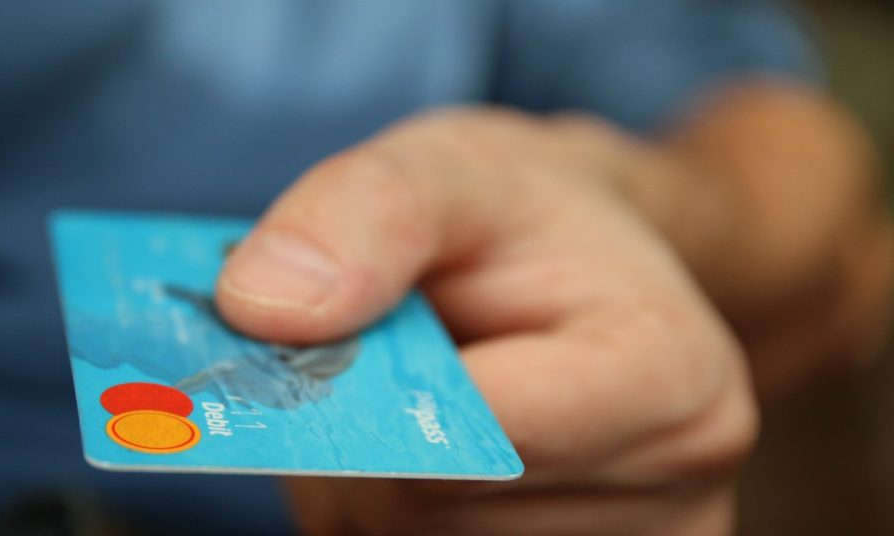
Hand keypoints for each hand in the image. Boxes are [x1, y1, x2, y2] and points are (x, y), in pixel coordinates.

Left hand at [215, 108, 756, 534]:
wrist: (590, 268)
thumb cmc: (526, 214)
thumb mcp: (451, 166)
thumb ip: (368, 212)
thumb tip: (260, 305)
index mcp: (667, 372)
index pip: (471, 435)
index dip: (362, 393)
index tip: (313, 338)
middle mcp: (675, 479)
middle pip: (428, 510)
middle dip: (361, 430)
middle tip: (375, 350)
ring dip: (370, 474)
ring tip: (412, 392)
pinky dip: (388, 505)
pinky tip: (425, 446)